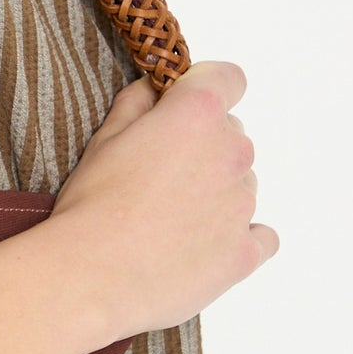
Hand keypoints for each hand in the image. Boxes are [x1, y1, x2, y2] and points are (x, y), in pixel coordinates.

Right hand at [48, 59, 278, 337]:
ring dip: (215, 194)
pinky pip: (259, 235)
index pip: (228, 78)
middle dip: (202, 149)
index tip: (181, 109)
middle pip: (232, 137)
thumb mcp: (103, 138)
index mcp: (197, 114)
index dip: (204, 89)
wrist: (93, 275)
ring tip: (169, 222)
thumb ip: (138, 104)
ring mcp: (244, 204)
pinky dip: (237, 237)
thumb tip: (155, 91)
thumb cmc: (92, 205)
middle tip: (159, 178)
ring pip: (241, 185)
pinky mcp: (246, 251)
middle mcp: (232, 152)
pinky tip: (202, 246)